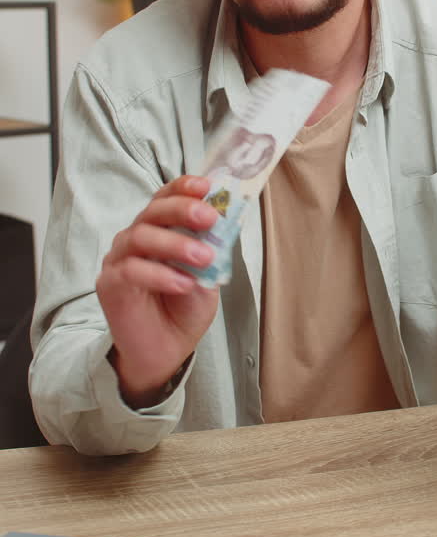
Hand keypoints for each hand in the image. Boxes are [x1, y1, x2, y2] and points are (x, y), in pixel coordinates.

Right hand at [96, 176, 219, 407]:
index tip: (208, 186)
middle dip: (182, 209)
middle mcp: (135, 238)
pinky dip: (160, 275)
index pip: (165, 197)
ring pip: (140, 237)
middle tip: (209, 218)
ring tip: (204, 258)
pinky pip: (131, 271)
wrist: (166, 350)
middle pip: (153, 211)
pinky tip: (184, 284)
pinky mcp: (111, 285)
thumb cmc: (184, 307)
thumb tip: (226, 223)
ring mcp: (119, 260)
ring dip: (175, 245)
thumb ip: (212, 248)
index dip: (184, 187)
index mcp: (159, 229)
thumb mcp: (208, 273)